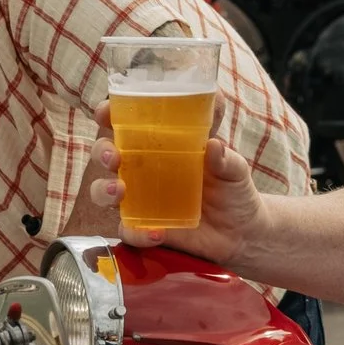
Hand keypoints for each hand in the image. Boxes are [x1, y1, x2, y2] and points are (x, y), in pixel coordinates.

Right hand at [82, 101, 260, 265]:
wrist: (241, 232)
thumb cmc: (233, 190)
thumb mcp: (235, 169)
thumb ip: (226, 158)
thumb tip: (214, 144)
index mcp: (160, 145)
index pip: (127, 124)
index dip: (109, 115)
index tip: (105, 111)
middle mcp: (143, 170)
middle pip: (106, 154)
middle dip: (102, 152)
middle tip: (113, 156)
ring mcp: (141, 200)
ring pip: (104, 192)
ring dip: (104, 189)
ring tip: (120, 190)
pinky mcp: (145, 228)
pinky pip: (129, 231)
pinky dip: (138, 232)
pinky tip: (156, 232)